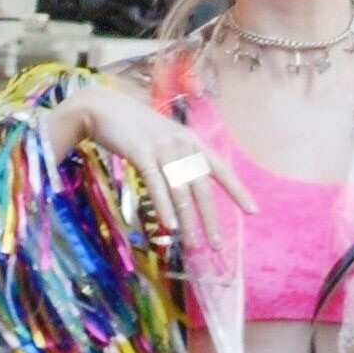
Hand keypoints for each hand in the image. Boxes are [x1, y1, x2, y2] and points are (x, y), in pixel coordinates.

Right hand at [45, 83, 255, 253]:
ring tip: (193, 245)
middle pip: (202, 187)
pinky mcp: (141, 152)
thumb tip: (189, 189)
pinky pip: (156, 184)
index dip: (237, 190)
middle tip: (216, 245)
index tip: (252, 210)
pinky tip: (170, 226)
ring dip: (188, 221)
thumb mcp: (163, 138)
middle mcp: (182, 143)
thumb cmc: (132, 127)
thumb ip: (178, 158)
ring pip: (180, 190)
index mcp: (191, 141)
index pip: (220, 169)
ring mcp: (162, 147)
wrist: (101, 107)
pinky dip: (165, 206)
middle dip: (210, 218)